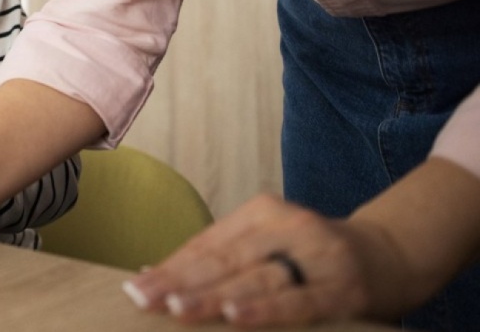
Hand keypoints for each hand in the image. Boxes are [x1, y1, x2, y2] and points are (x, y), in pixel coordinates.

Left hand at [123, 194, 370, 326]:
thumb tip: (152, 278)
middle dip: (180, 282)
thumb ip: (220, 259)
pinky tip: (233, 317)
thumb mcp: (268, 245)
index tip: (136, 286)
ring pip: (255, 277)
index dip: (172, 266)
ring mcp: (316, 254)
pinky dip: (263, 309)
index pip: (207, 243)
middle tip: (143, 298)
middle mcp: (287, 225)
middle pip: (224, 258)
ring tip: (177, 307)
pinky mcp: (342, 287)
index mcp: (262, 212)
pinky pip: (297, 301)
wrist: (391, 255)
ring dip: (213, 295)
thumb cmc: (313, 257)